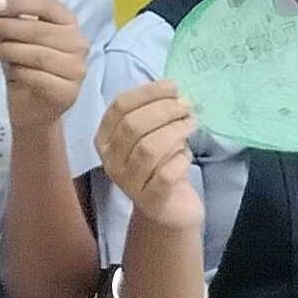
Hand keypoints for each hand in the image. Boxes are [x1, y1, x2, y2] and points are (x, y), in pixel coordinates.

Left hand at [0, 0, 87, 125]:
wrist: (34, 105)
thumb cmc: (26, 64)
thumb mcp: (18, 39)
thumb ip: (10, 24)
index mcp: (67, 22)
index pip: (46, 4)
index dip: (19, 2)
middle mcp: (77, 43)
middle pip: (39, 29)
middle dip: (4, 25)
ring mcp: (75, 68)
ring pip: (37, 54)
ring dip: (6, 49)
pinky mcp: (67, 91)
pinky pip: (37, 77)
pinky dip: (17, 71)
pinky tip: (5, 69)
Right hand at [95, 80, 202, 232]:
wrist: (168, 210)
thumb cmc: (160, 165)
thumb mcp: (150, 136)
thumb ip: (152, 113)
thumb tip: (171, 88)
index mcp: (105, 138)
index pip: (120, 106)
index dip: (148, 92)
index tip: (173, 87)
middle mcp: (110, 161)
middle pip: (133, 125)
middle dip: (164, 110)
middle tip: (187, 106)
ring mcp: (128, 183)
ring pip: (148, 149)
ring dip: (175, 131)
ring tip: (191, 124)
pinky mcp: (151, 202)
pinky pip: (166, 175)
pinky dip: (180, 160)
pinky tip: (187, 155)